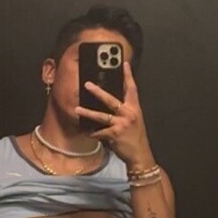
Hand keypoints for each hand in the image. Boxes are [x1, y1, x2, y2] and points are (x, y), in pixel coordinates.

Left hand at [74, 55, 152, 171]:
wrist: (140, 154)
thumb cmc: (135, 136)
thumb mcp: (134, 120)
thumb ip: (125, 110)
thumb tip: (111, 102)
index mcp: (134, 108)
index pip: (132, 88)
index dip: (128, 76)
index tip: (124, 64)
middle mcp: (129, 114)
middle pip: (111, 100)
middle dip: (98, 92)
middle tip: (87, 84)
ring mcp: (121, 124)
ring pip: (101, 116)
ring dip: (88, 113)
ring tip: (77, 109)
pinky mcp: (114, 134)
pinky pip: (99, 132)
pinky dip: (92, 133)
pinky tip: (86, 133)